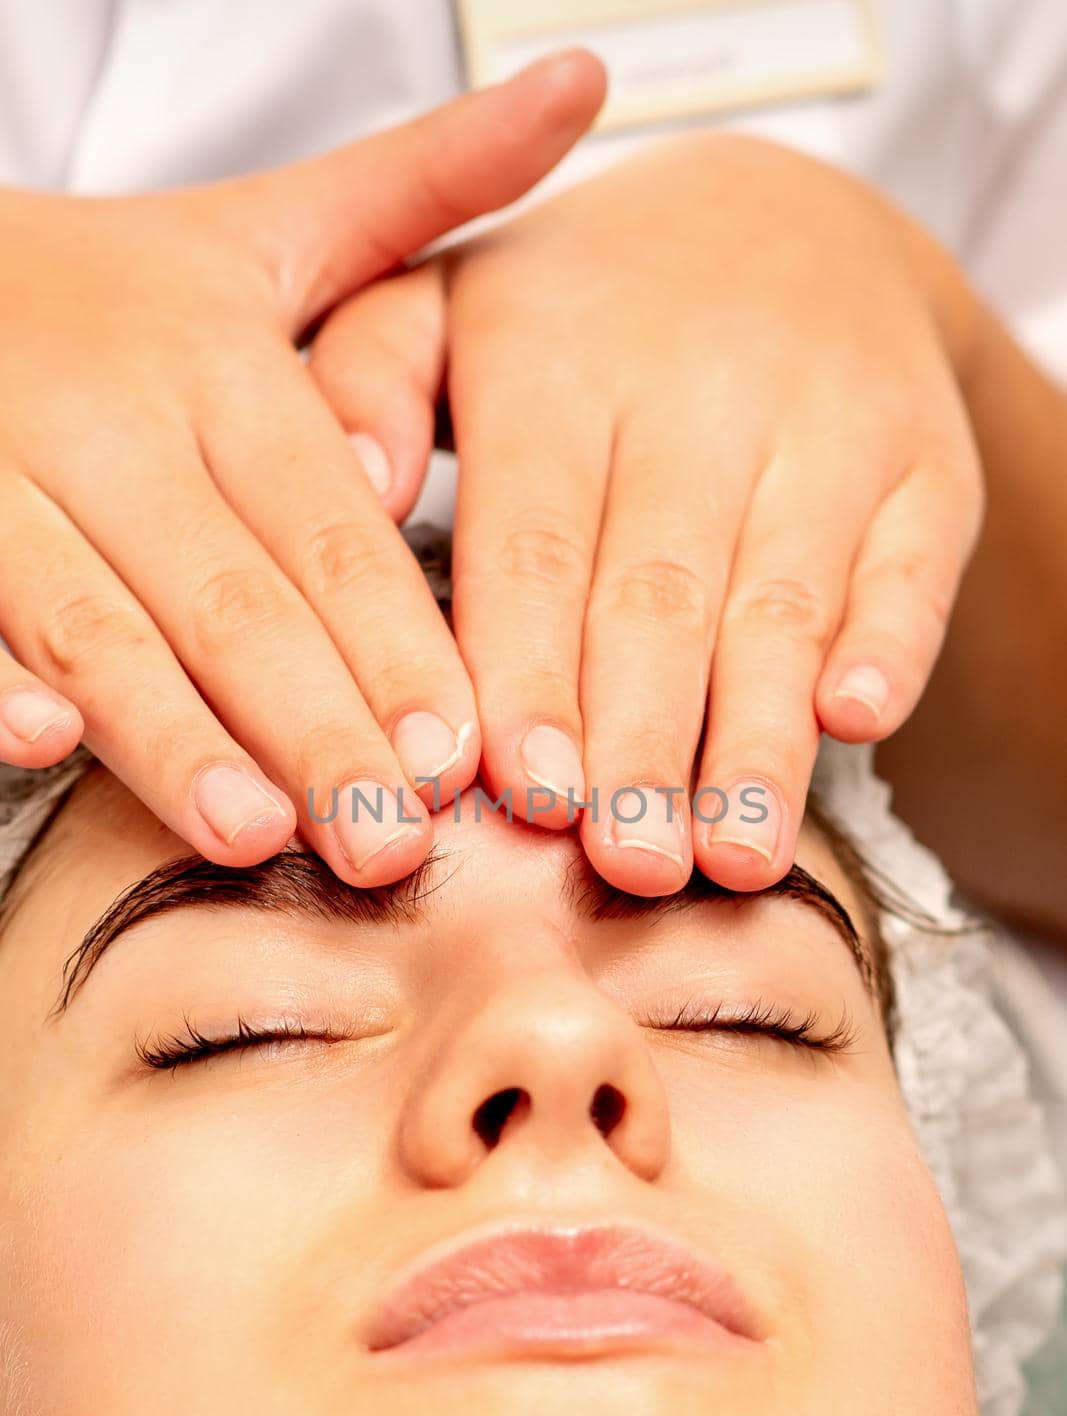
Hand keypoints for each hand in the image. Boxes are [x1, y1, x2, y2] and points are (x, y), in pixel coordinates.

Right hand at [0, 50, 605, 884]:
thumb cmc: (119, 281)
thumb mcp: (271, 225)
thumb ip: (426, 182)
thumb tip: (587, 83)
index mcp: (215, 359)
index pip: (324, 525)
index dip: (391, 640)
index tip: (461, 751)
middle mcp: (111, 419)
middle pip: (232, 595)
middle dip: (314, 724)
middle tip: (390, 840)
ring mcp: (0, 477)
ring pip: (99, 625)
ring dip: (173, 733)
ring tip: (252, 833)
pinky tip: (40, 745)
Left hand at [310, 132, 984, 893]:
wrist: (781, 226)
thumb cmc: (581, 311)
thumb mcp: (448, 301)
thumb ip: (369, 378)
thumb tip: (350, 486)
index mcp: (557, 360)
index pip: (538, 541)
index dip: (533, 673)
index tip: (524, 792)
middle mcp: (696, 392)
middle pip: (659, 594)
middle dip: (643, 740)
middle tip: (625, 864)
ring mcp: (827, 427)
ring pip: (783, 602)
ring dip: (758, 738)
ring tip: (733, 857)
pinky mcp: (922, 468)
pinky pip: (911, 564)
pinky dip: (890, 643)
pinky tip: (856, 722)